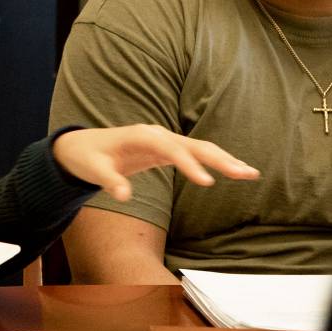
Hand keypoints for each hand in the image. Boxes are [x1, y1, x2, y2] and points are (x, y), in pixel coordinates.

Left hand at [51, 125, 257, 201]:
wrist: (80, 146)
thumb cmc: (86, 156)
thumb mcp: (92, 169)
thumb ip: (108, 181)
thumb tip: (123, 196)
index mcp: (142, 136)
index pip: (171, 150)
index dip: (189, 165)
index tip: (207, 183)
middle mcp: (158, 134)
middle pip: (194, 146)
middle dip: (220, 160)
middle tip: (246, 174)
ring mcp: (164, 141)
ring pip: (200, 149)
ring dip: (225, 160)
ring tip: (251, 174)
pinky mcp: (167, 150)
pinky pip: (195, 155)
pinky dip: (214, 162)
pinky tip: (234, 171)